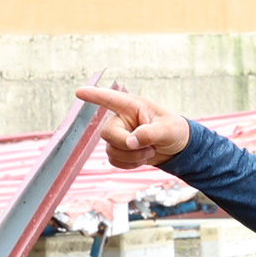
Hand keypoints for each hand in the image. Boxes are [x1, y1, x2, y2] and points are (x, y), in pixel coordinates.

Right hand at [77, 83, 191, 170]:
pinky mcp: (119, 149)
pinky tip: (142, 159)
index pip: (109, 99)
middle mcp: (121, 119)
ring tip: (150, 151)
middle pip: (107, 134)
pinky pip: (114, 161)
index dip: (94, 95)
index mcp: (132, 107)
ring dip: (132, 157)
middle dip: (126, 146)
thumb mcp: (168, 130)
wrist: (177, 147)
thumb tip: (130, 142)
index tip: (79, 92)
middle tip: (149, 148)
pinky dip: (129, 164)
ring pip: (111, 151)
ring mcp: (119, 135)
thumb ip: (149, 134)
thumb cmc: (174, 130)